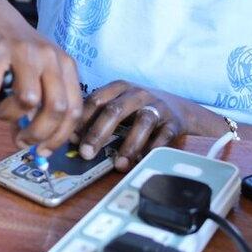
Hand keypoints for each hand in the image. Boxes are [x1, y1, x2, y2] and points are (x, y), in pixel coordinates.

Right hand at [0, 5, 82, 154]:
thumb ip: (38, 105)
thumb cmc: (14, 49)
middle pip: (56, 109)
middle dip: (37, 135)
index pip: (74, 110)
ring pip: (27, 101)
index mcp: (65, 65)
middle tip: (20, 140)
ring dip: (7, 115)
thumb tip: (31, 144)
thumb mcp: (36, 71)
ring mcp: (24, 52)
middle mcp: (49, 57)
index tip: (43, 151)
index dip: (60, 137)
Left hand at [74, 81, 193, 171]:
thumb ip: (97, 118)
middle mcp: (138, 94)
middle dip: (98, 133)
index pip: (96, 100)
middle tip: (87, 154)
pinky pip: (164, 136)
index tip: (72, 140)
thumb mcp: (119, 105)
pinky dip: (153, 149)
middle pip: (115, 110)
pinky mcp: (173, 122)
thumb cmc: (139, 109)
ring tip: (119, 164)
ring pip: (143, 122)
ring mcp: (158, 107)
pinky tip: (142, 161)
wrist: (179, 108)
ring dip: (129, 145)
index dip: (83, 120)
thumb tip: (73, 139)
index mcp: (120, 87)